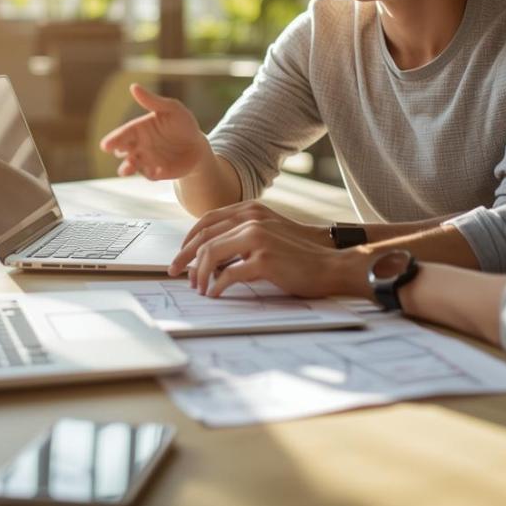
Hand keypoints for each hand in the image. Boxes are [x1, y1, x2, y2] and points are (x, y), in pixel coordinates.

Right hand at [98, 84, 210, 179]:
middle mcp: (138, 146)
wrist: (197, 145)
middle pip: (122, 151)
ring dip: (127, 168)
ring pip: (131, 166)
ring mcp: (146, 161)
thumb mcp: (172, 108)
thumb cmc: (182, 123)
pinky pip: (151, 175)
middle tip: (120, 152)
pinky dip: (152, 174)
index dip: (113, 140)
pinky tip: (157, 171)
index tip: (105, 146)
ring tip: (126, 169)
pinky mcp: (157, 173)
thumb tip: (133, 86)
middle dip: (119, 153)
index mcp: (138, 129)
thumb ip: (153, 101)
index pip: (122, 134)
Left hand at [168, 201, 328, 276]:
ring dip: (199, 274)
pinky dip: (217, 286)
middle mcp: (251, 220)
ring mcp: (257, 238)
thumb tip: (210, 258)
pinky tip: (215, 294)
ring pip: (210, 254)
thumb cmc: (297, 255)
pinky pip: (228, 275)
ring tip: (198, 288)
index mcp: (249, 211)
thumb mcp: (267, 236)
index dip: (189, 240)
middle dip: (186, 258)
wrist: (328, 263)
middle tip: (177, 274)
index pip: (207, 222)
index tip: (179, 257)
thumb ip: (241, 238)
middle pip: (204, 238)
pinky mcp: (263, 260)